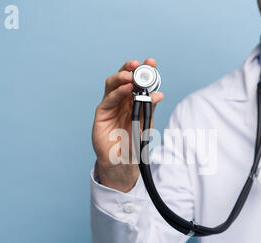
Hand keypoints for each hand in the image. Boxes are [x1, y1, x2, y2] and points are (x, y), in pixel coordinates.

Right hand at [92, 58, 163, 191]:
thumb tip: (159, 94)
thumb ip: (150, 108)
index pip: (137, 80)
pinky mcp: (101, 114)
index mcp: (132, 99)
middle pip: (122, 78)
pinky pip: (108, 100)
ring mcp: (110, 105)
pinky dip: (117, 92)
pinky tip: (127, 89)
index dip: (144, 69)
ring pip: (112, 84)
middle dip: (130, 68)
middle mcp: (120, 100)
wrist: (123, 162)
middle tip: (139, 64)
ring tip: (132, 75)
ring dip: (121, 77)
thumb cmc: (134, 142)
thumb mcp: (146, 123)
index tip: (151, 61)